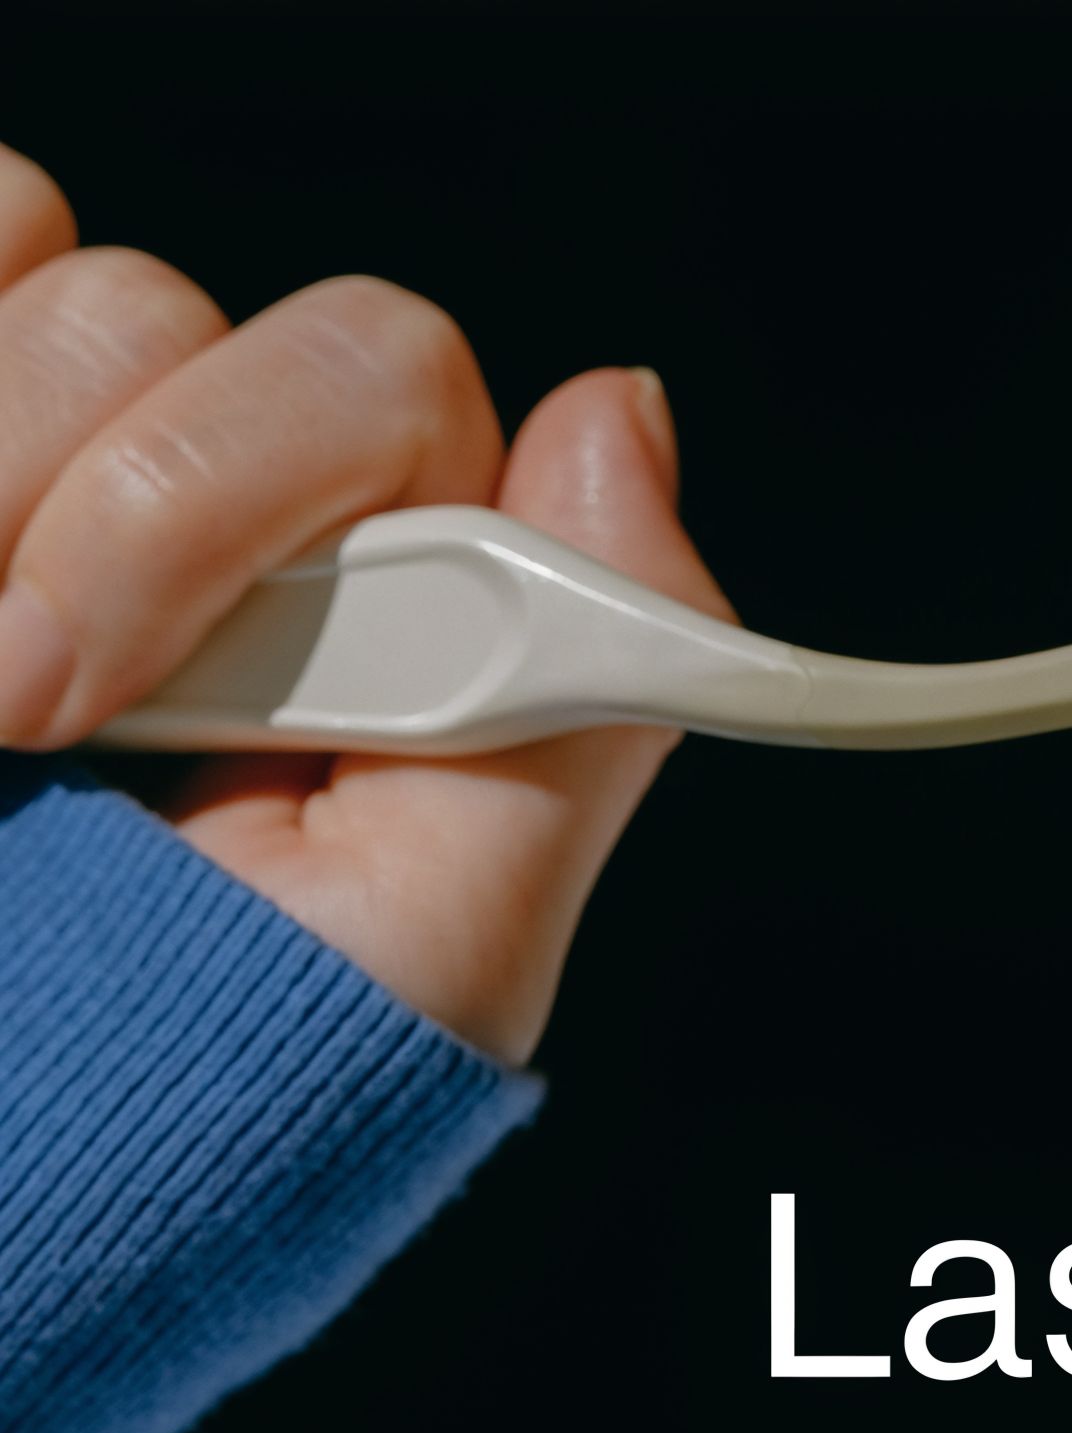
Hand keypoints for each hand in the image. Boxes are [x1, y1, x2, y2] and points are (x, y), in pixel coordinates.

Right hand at [0, 143, 728, 1064]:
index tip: (99, 697)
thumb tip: (624, 421)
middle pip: (188, 319)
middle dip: (98, 520)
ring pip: (56, 288)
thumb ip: (566, 717)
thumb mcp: (411, 958)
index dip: (248, 492)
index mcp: (371, 622)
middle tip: (10, 720)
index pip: (379, 387)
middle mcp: (211, 534)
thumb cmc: (159, 1117)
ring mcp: (45, 487)